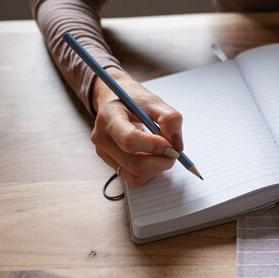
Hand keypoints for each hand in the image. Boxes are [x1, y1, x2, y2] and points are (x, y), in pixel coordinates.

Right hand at [91, 67, 182, 184]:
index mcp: (109, 117)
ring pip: (136, 175)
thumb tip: (176, 144)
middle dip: (161, 162)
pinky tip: (153, 157)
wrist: (114, 100)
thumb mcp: (153, 100)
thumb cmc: (133, 99)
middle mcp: (102, 138)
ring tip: (162, 152)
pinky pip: (134, 178)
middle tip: (174, 152)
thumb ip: (169, 118)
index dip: (155, 146)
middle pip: (135, 164)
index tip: (171, 145)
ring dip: (157, 168)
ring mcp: (104, 153)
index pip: (130, 140)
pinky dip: (150, 172)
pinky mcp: (110, 163)